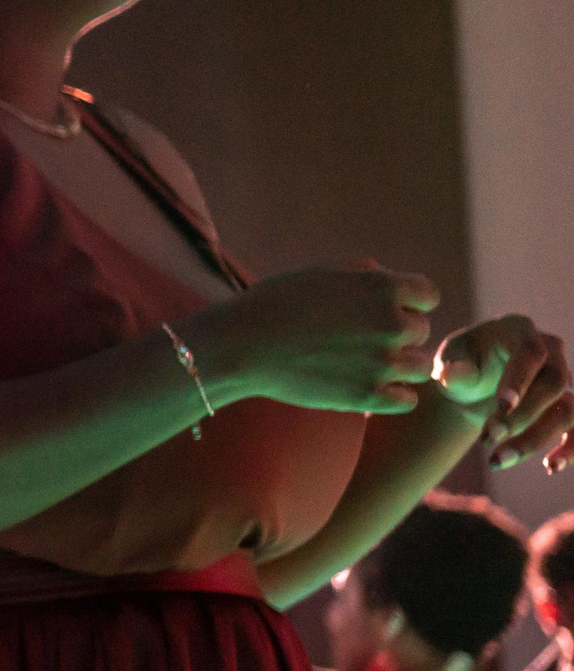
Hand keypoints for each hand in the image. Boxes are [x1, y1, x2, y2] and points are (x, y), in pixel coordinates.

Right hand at [193, 262, 440, 413]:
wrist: (242, 345)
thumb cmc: (277, 302)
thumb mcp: (322, 271)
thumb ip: (366, 273)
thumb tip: (392, 279)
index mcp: (382, 287)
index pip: (428, 295)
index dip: (406, 302)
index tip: (376, 309)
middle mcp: (391, 323)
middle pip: (420, 331)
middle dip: (394, 334)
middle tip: (355, 338)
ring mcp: (382, 363)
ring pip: (417, 367)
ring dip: (396, 365)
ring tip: (360, 363)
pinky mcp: (368, 396)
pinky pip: (406, 399)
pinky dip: (391, 395)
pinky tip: (365, 386)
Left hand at [434, 315, 572, 471]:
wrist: (471, 384)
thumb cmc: (459, 365)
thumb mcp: (448, 362)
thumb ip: (452, 370)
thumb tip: (453, 376)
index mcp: (518, 329)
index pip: (530, 353)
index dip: (520, 380)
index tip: (502, 407)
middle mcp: (550, 350)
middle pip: (553, 384)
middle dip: (522, 416)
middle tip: (487, 439)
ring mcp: (563, 378)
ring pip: (567, 410)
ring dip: (535, 439)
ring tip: (496, 461)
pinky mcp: (567, 404)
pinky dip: (571, 448)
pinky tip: (551, 466)